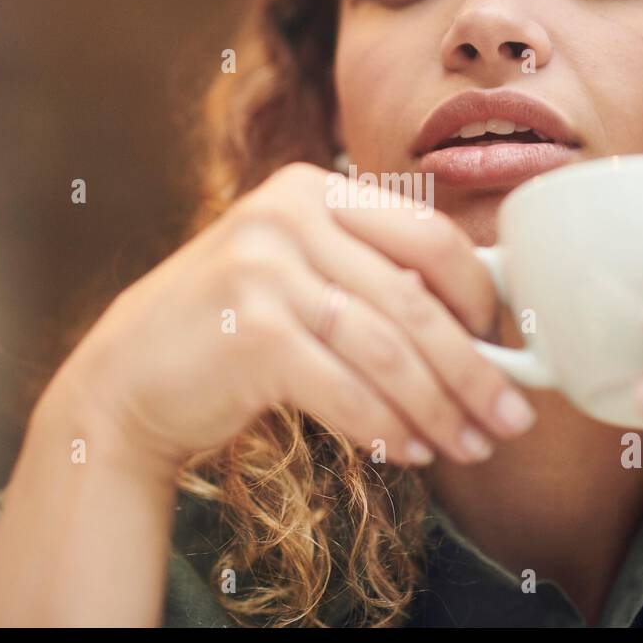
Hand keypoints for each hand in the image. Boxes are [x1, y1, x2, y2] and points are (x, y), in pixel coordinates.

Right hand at [54, 162, 535, 474]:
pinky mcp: (250, 332)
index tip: (508, 349)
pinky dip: (386, 427)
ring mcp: (264, 270)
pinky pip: (346, 390)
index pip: (429, 235)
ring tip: (471, 446)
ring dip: (440, 408)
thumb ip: (373, 280)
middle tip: (512, 418)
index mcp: (314, 189)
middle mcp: (289, 214)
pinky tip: (410, 453)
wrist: (130, 378)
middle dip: (475, 368)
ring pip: (388, 349)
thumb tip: (485, 332)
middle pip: (416, 298)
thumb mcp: (300, 277)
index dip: (480, 297)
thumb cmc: (235, 331)